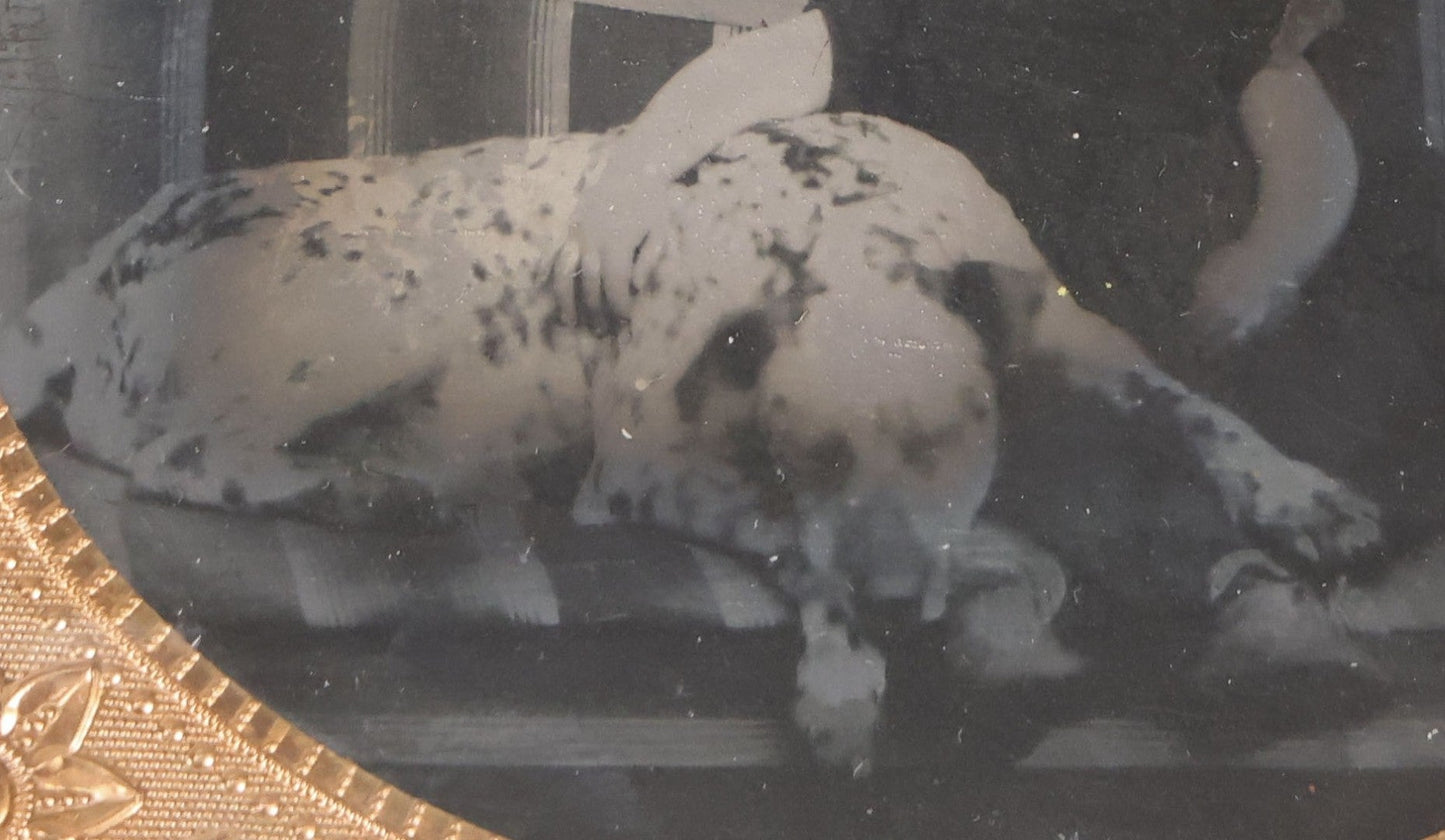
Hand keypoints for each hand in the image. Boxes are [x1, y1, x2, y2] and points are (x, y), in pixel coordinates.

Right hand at [566, 145, 673, 325]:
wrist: (631, 166)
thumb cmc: (652, 202)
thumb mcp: (660, 230)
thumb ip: (649, 260)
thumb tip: (636, 287)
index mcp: (617, 244)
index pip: (615, 287)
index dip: (619, 308)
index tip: (625, 324)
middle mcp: (593, 241)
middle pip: (591, 286)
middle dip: (597, 312)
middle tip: (602, 332)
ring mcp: (578, 233)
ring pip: (566, 273)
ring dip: (567, 300)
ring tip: (571, 321)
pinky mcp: (570, 226)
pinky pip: (555, 253)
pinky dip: (550, 272)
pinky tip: (549, 290)